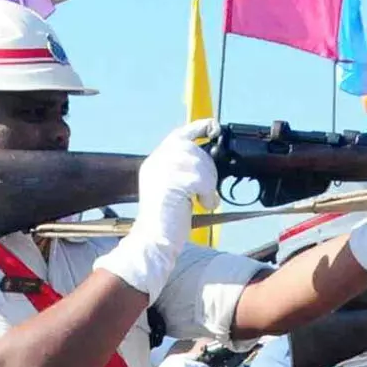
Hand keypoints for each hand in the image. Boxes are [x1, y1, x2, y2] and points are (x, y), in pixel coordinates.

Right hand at [96, 121, 214, 296]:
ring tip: (205, 199)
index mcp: (155, 162)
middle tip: (208, 188)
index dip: (198, 127)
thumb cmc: (167, 221)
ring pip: (199, 163)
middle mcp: (156, 163)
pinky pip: (200, 179)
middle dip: (209, 167)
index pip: (179, 135)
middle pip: (193, 148)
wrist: (153, 241)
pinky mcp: (170, 184)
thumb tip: (211, 161)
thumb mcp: (176, 190)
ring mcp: (161, 172)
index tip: (214, 126)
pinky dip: (208, 193)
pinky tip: (205, 204)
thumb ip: (187, 172)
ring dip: (210, 183)